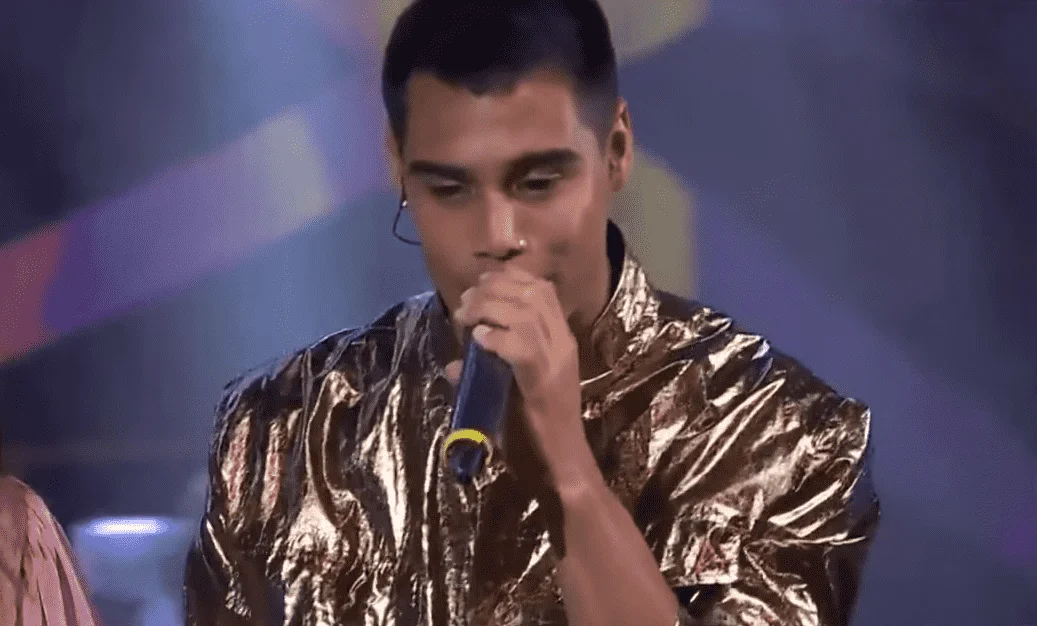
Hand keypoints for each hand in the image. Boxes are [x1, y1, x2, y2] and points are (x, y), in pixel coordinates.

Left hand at [447, 266, 588, 485]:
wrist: (562, 467)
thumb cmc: (536, 434)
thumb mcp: (510, 394)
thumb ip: (486, 374)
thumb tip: (453, 364)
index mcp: (561, 342)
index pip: (542, 289)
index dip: (508, 277)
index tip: (479, 284)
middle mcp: (562, 345)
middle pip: (532, 292)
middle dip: (493, 288)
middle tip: (465, 302)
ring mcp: (556, 362)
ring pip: (525, 312)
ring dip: (489, 307)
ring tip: (467, 318)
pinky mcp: (543, 383)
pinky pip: (521, 346)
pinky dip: (496, 338)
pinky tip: (479, 341)